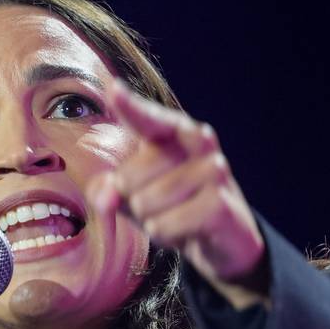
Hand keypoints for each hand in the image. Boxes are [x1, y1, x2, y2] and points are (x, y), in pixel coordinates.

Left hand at [86, 82, 267, 303]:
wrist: (225, 239)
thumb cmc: (175, 207)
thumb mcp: (134, 196)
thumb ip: (109, 191)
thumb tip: (104, 198)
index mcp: (175, 131)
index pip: (147, 119)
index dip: (129, 106)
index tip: (113, 88)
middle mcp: (199, 142)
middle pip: (129, 175)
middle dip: (131, 200)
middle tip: (158, 206)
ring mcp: (214, 170)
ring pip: (147, 202)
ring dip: (151, 220)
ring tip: (174, 217)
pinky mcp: (220, 204)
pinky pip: (166, 224)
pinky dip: (167, 234)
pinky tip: (185, 231)